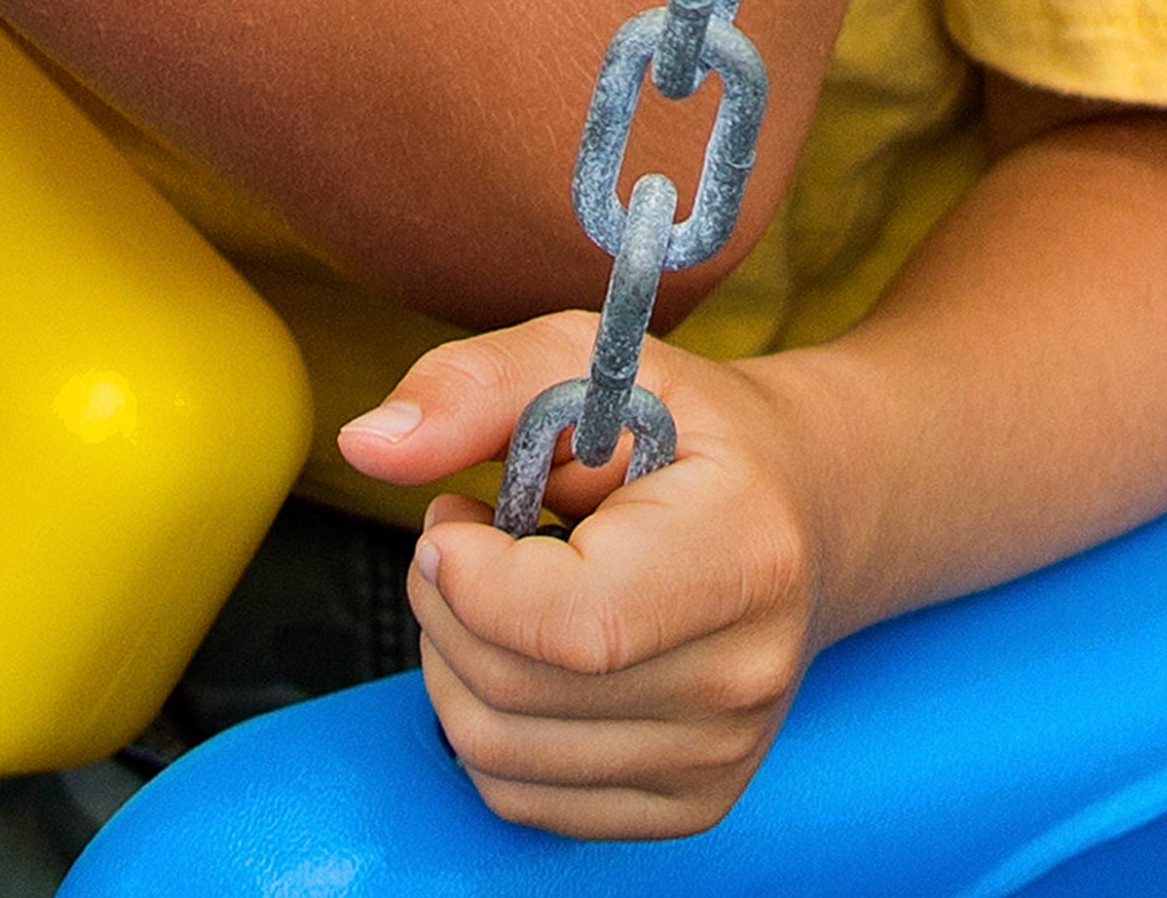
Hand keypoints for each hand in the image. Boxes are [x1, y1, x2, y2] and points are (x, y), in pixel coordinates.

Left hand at [344, 316, 843, 840]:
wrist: (802, 509)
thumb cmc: (684, 428)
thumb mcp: (587, 361)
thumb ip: (473, 388)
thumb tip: (364, 444)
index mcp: (744, 553)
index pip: (574, 625)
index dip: (473, 580)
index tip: (451, 516)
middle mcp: (745, 675)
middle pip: (516, 693)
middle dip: (444, 604)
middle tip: (461, 532)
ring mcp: (721, 757)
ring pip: (499, 757)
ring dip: (454, 661)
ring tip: (491, 585)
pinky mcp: (689, 805)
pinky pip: (522, 798)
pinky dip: (486, 721)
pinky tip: (520, 648)